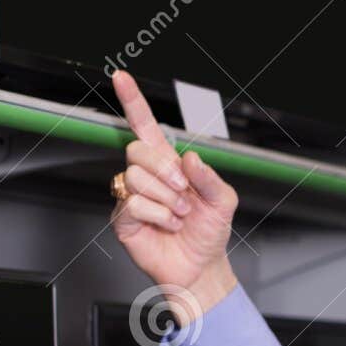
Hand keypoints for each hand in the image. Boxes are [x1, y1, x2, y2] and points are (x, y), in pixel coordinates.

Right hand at [109, 69, 239, 324]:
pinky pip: (134, 204)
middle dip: (166, 171)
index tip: (122, 77)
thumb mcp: (223, 201)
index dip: (133, 102)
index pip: (145, 126)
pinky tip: (168, 224)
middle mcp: (148, 177)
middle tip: (185, 193)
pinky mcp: (124, 219)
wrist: (201, 268)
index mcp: (170, 164)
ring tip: (179, 214)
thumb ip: (211, 176)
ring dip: (168, 199)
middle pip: (138, 151)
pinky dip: (159, 215)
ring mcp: (133, 196)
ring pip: (137, 178)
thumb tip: (190, 158)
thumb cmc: (209, 234)